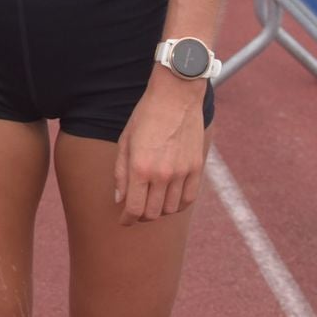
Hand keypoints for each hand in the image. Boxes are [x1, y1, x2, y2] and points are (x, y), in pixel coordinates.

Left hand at [113, 73, 208, 223]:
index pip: (134, 209)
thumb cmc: (145, 116)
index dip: (127, 220)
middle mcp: (162, 174)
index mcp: (140, 167)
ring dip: (159, 210)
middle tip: (136, 211)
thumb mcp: (125, 141)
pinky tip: (171, 200)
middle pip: (152, 213)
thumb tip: (120, 199)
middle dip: (141, 217)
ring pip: (171, 209)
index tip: (123, 221)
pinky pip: (189, 199)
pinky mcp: (196, 168)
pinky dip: (179, 205)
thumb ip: (121, 173)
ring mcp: (182, 172)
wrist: (176, 96)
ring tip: (152, 202)